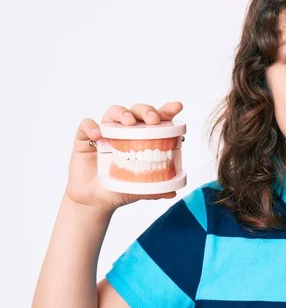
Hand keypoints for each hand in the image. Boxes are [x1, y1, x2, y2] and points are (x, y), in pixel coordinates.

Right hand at [64, 101, 183, 212]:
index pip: (156, 120)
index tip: (178, 106)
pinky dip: (91, 127)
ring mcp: (106, 133)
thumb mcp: (139, 190)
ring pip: (114, 112)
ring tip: (129, 122)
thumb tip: (173, 193)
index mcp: (142, 139)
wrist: (94, 201)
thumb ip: (155, 189)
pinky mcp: (85, 138)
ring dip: (123, 113)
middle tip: (153, 120)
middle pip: (137, 111)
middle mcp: (125, 132)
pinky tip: (98, 135)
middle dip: (146, 111)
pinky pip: (86, 125)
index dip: (166, 111)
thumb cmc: (119, 189)